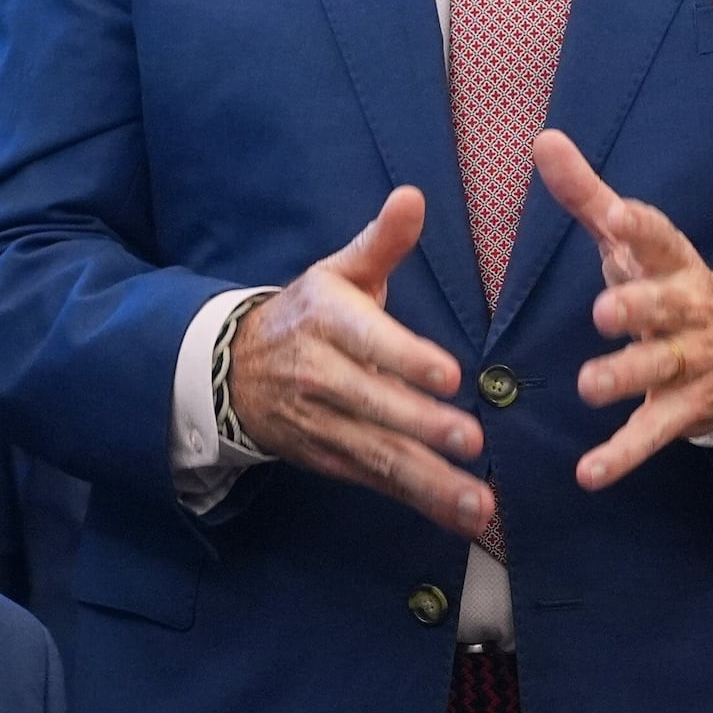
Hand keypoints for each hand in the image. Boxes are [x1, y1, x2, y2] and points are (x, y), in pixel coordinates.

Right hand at [225, 188, 494, 538]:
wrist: (234, 370)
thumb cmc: (309, 313)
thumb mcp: (338, 272)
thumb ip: (382, 242)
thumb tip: (414, 196)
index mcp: (325, 320)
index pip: (368, 341)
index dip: (407, 359)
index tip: (450, 375)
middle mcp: (319, 375)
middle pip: (373, 405)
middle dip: (422, 425)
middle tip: (471, 441)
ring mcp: (322, 424)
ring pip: (378, 454)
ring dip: (429, 482)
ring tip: (479, 501)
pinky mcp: (331, 459)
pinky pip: (378, 482)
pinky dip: (421, 502)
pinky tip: (463, 515)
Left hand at [535, 130, 712, 491]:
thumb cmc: (668, 284)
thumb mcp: (634, 241)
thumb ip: (586, 195)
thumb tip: (541, 139)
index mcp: (671, 262)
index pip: (659, 238)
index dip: (639, 229)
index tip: (616, 218)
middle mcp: (685, 310)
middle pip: (664, 307)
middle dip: (638, 308)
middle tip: (605, 311)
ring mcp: (687, 363)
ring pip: (659, 370)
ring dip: (626, 377)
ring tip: (589, 386)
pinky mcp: (680, 411)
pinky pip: (651, 434)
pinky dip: (622, 456)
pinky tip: (589, 474)